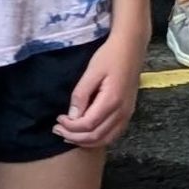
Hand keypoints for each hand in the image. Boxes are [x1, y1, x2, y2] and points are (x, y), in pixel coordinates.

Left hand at [54, 29, 145, 148]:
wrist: (131, 48)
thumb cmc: (109, 56)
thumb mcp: (92, 71)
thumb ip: (81, 94)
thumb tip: (72, 116)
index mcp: (112, 101)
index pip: (88, 124)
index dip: (71, 126)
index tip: (58, 119)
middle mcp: (122, 112)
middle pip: (96, 136)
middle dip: (75, 137)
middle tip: (58, 130)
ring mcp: (127, 115)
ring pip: (106, 139)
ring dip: (86, 141)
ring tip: (68, 136)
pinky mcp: (128, 113)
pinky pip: (113, 134)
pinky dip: (98, 139)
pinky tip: (86, 134)